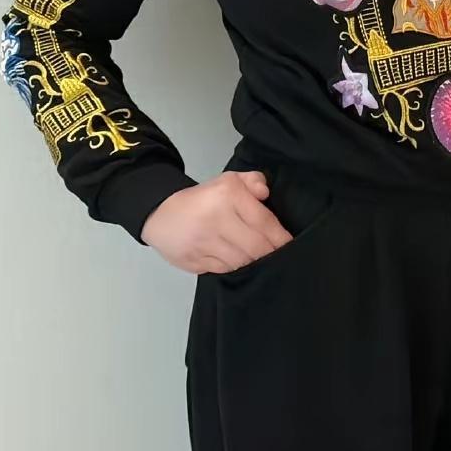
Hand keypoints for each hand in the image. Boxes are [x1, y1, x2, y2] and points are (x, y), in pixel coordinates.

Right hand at [140, 169, 291, 274]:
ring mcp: (204, 243)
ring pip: (242, 262)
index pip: (263, 221)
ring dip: (253, 262)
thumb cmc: (203, 198)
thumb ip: (253, 181)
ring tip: (257, 257)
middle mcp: (216, 219)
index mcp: (227, 195)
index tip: (289, 245)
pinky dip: (235, 268)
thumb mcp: (228, 180)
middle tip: (276, 254)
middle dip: (269, 253)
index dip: (280, 237)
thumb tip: (265, 194)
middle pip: (256, 247)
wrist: (161, 213)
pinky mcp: (194, 261)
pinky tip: (237, 261)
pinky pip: (225, 270)